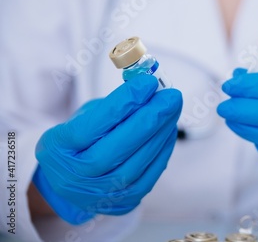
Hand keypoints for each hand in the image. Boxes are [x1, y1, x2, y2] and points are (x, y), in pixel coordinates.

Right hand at [33, 75, 181, 223]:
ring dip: (161, 132)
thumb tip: (148, 88)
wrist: (71, 185)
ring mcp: (101, 192)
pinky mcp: (125, 200)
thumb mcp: (84, 117)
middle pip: (118, 147)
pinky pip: (150, 174)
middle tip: (170, 96)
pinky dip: (163, 149)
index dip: (125, 102)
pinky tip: (169, 129)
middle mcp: (76, 175)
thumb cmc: (80, 143)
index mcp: (59, 148)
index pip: (95, 124)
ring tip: (172, 109)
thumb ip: (113, 104)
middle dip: (150, 118)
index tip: (148, 83)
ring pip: (137, 162)